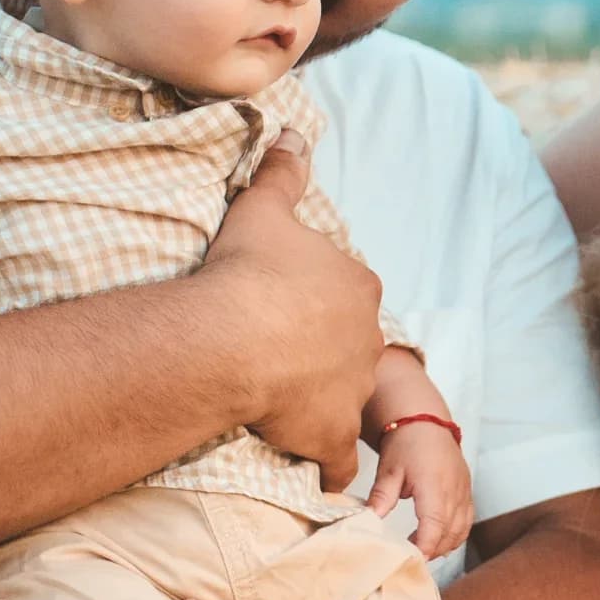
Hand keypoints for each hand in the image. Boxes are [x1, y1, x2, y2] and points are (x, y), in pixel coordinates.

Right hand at [202, 143, 382, 491]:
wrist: (232, 338)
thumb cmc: (247, 271)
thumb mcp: (263, 208)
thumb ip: (283, 172)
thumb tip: (295, 131)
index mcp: (358, 286)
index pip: (346, 296)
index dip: (315, 303)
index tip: (283, 310)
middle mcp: (367, 339)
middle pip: (349, 348)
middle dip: (322, 354)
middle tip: (278, 358)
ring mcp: (352, 390)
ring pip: (345, 400)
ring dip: (320, 405)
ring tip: (282, 407)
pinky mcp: (332, 435)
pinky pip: (337, 460)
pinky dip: (327, 466)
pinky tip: (308, 468)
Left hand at [365, 369, 475, 560]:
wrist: (426, 421)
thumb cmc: (406, 442)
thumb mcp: (388, 470)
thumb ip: (381, 497)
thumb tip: (369, 519)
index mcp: (434, 485)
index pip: (434, 527)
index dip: (424, 547)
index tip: (410, 559)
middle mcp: (454, 491)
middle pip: (448, 535)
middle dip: (430, 551)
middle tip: (409, 558)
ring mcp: (464, 492)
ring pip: (460, 532)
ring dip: (443, 546)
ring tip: (422, 551)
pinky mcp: (467, 492)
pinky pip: (467, 522)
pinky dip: (454, 536)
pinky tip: (438, 540)